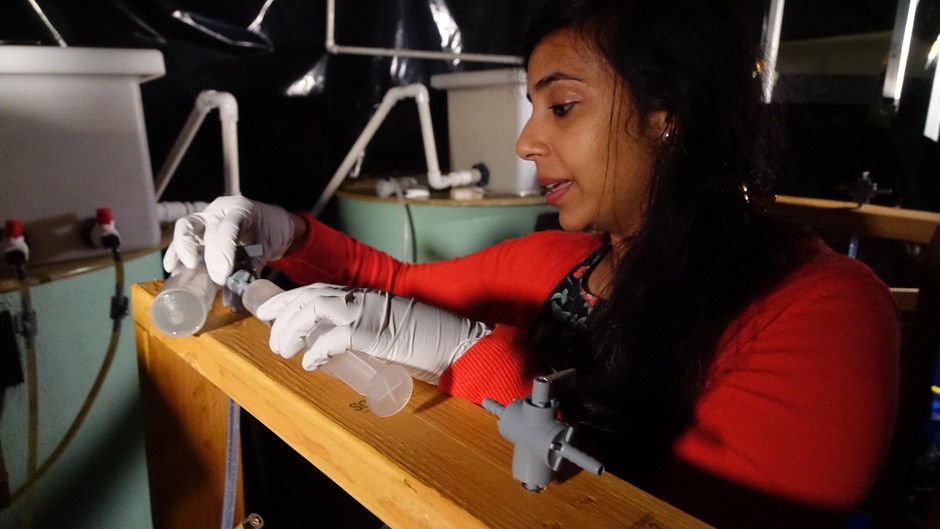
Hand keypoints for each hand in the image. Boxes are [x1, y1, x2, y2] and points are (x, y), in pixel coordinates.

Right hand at [163, 196, 295, 284]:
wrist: (273, 223)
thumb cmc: (271, 231)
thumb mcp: (267, 247)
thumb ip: (253, 266)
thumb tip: (240, 289)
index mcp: (241, 209)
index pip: (228, 227)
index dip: (223, 251)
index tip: (223, 274)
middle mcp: (220, 210)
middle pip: (205, 227)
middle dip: (208, 256)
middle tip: (216, 279)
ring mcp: (207, 217)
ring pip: (187, 227)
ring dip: (182, 248)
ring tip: (181, 268)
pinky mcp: (199, 228)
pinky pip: (185, 237)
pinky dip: (177, 251)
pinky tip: (171, 266)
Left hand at [254, 283, 490, 383]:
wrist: (460, 345)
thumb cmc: (429, 342)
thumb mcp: (390, 331)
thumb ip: (364, 331)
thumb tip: (334, 346)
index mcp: (368, 296)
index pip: (319, 289)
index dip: (290, 298)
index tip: (270, 311)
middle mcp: (365, 298)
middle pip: (310, 295)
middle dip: (282, 312)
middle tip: (267, 329)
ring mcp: (370, 313)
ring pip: (315, 309)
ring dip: (292, 330)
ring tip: (283, 351)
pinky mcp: (377, 333)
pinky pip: (336, 337)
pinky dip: (318, 350)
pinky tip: (309, 362)